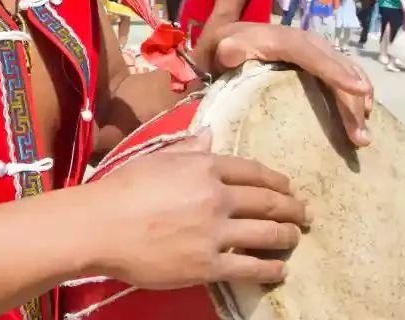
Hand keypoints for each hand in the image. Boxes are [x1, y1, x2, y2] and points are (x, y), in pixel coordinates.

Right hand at [85, 131, 306, 287]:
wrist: (100, 226)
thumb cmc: (121, 187)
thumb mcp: (154, 158)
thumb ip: (186, 148)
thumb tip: (210, 134)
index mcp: (203, 166)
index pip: (251, 170)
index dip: (275, 179)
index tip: (288, 186)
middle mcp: (216, 196)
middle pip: (267, 201)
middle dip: (292, 207)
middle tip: (305, 212)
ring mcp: (215, 233)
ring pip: (266, 234)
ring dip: (287, 235)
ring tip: (295, 237)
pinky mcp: (208, 265)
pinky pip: (249, 267)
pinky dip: (270, 269)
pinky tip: (280, 270)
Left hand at [202, 22, 372, 146]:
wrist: (231, 35)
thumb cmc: (227, 47)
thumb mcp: (224, 47)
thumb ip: (228, 50)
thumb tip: (230, 53)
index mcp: (285, 41)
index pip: (314, 57)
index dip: (337, 73)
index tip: (360, 91)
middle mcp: (308, 42)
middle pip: (338, 70)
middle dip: (353, 102)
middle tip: (360, 139)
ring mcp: (318, 50)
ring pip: (349, 72)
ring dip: (359, 102)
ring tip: (362, 137)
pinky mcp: (321, 59)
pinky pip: (346, 74)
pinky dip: (356, 94)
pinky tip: (362, 117)